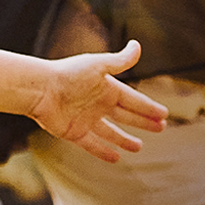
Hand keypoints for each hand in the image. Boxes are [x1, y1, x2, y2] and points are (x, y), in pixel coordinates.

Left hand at [26, 41, 169, 162]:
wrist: (40, 89)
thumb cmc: (69, 74)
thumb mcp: (98, 65)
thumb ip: (120, 60)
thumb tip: (137, 46)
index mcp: (106, 88)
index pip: (134, 100)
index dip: (149, 107)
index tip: (165, 113)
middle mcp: (98, 104)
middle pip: (126, 116)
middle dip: (143, 122)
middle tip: (161, 128)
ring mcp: (86, 120)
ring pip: (111, 132)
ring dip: (125, 139)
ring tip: (139, 147)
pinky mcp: (74, 133)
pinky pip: (92, 145)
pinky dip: (104, 151)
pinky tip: (116, 158)